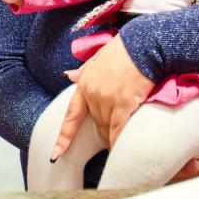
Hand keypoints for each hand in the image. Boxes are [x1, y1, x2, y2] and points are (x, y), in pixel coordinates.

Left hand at [55, 35, 152, 149]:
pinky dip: (117, 140)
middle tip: (109, 138)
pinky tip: (118, 149)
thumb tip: (68, 75)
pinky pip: (118, 128)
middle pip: (95, 122)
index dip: (64, 136)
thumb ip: (82, 71)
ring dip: (111, 136)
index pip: (71, 115)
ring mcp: (107, 99)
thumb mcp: (96, 58)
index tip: (56, 153)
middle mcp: (93, 93)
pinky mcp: (124, 103)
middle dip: (101, 130)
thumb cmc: (123, 50)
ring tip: (117, 143)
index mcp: (84, 84)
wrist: (142, 45)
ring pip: (106, 127)